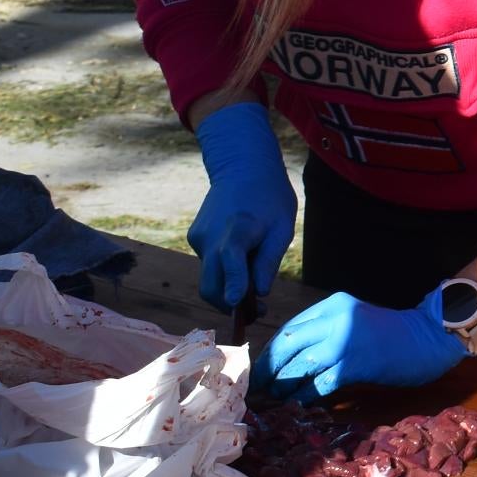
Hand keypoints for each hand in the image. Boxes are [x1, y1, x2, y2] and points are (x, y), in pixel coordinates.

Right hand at [189, 100, 295, 310]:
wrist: (242, 166)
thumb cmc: (269, 197)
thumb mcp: (282, 227)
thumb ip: (269, 260)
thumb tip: (259, 293)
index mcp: (238, 228)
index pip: (231, 259)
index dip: (233, 283)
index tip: (235, 304)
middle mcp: (211, 236)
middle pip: (211, 285)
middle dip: (229, 305)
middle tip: (258, 311)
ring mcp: (198, 238)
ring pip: (210, 277)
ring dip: (228, 286)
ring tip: (255, 274)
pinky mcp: (194, 238)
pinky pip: (209, 264)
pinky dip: (224, 269)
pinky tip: (242, 251)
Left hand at [264, 291, 465, 396]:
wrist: (427, 340)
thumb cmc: (391, 335)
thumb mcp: (354, 322)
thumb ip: (326, 331)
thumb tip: (288, 357)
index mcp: (333, 305)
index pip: (291, 327)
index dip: (272, 350)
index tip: (261, 367)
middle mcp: (336, 319)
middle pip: (288, 344)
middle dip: (269, 368)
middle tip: (257, 386)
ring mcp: (345, 342)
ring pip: (299, 366)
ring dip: (282, 385)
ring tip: (272, 397)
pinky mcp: (354, 365)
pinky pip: (319, 384)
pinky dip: (305, 396)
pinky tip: (298, 404)